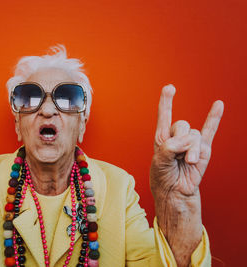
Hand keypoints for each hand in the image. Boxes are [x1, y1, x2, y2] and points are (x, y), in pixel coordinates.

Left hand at [149, 84, 223, 265]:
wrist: (175, 193)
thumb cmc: (162, 177)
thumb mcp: (159, 161)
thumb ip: (170, 147)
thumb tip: (187, 141)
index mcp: (162, 137)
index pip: (164, 115)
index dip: (167, 102)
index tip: (170, 88)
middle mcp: (176, 137)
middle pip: (181, 124)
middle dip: (179, 139)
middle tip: (176, 156)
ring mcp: (191, 143)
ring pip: (194, 135)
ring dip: (191, 150)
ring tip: (188, 163)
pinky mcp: (203, 150)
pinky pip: (209, 131)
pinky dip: (214, 118)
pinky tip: (218, 104)